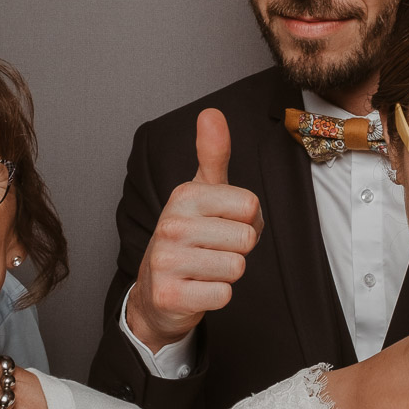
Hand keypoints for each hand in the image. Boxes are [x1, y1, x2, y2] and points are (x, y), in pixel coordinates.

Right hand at [125, 108, 264, 349]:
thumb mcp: (202, 192)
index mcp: (184, 196)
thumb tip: (211, 112)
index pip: (251, 205)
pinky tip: (197, 288)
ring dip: (227, 273)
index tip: (225, 224)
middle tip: (215, 250)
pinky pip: (224, 295)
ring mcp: (166, 261)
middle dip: (239, 249)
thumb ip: (213, 154)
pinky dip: (217, 296)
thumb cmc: (189, 237)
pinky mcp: (170, 295)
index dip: (248, 220)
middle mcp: (171, 224)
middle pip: (247, 238)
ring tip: (205, 268)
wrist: (156, 292)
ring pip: (237, 267)